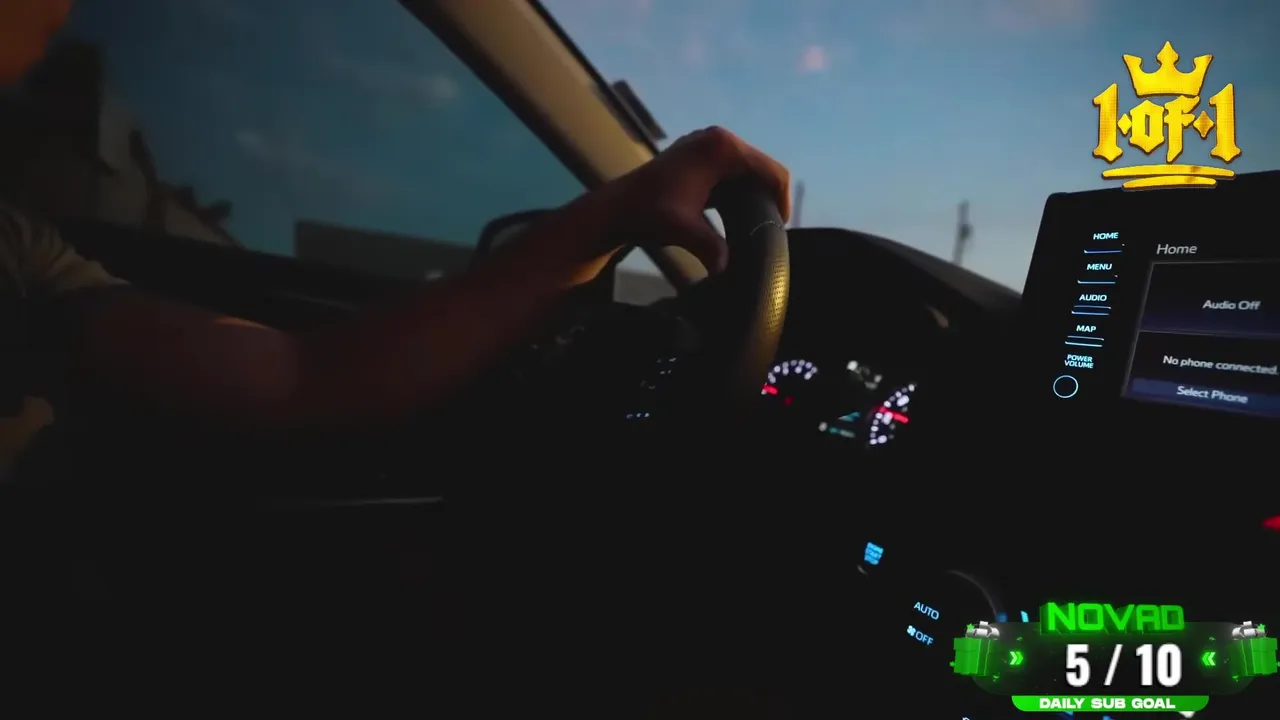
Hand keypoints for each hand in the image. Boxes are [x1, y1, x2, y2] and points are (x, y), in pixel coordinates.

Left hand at [503, 127, 790, 287]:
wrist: (616, 208)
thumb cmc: (647, 215)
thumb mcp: (683, 231)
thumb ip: (709, 248)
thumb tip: (725, 271)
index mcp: (721, 148)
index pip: (771, 171)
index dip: (781, 200)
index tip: (780, 230)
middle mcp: (717, 137)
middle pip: (762, 168)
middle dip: (769, 197)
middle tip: (771, 231)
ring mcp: (707, 142)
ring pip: (748, 170)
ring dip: (755, 195)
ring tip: (757, 226)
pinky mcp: (700, 153)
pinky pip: (733, 172)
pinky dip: (739, 191)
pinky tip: (737, 216)